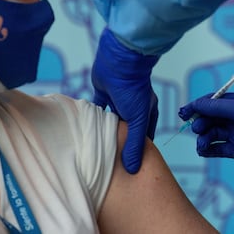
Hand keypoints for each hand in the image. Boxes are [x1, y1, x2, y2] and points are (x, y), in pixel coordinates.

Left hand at [92, 28, 159, 173]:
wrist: (119, 63)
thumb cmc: (133, 90)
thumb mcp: (138, 121)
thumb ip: (135, 144)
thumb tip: (134, 169)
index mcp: (146, 113)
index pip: (144, 137)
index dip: (140, 150)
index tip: (133, 165)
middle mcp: (133, 108)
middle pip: (127, 130)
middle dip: (122, 143)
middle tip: (114, 162)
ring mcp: (118, 100)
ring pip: (112, 121)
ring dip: (106, 131)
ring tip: (98, 149)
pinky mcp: (104, 93)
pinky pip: (98, 109)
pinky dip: (94, 118)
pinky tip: (87, 130)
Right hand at [178, 93, 233, 175]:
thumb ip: (218, 107)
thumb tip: (197, 104)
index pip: (211, 102)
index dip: (196, 106)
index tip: (184, 112)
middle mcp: (233, 118)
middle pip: (208, 118)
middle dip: (199, 122)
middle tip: (197, 128)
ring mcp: (233, 134)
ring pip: (210, 133)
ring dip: (202, 138)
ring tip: (202, 143)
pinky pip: (215, 148)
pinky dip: (207, 149)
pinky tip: (204, 150)